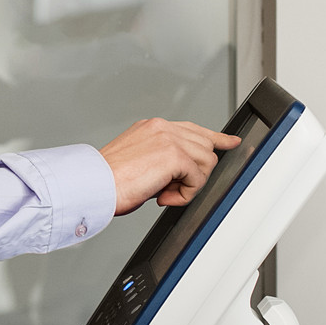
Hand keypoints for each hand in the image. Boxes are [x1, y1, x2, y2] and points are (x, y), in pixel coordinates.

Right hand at [98, 118, 240, 215]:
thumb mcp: (139, 162)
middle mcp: (162, 127)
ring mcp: (169, 138)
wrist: (94, 185)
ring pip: (206, 161)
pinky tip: (165, 197)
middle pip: (205, 145)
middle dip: (198, 171)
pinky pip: (198, 178)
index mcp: (152, 127)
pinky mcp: (174, 154)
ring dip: (191, 184)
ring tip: (165, 193)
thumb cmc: (108, 180)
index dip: (215, 137)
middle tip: (174, 188)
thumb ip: (163, 161)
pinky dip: (186, 193)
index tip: (230, 141)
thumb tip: (181, 176)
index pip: (192, 128)